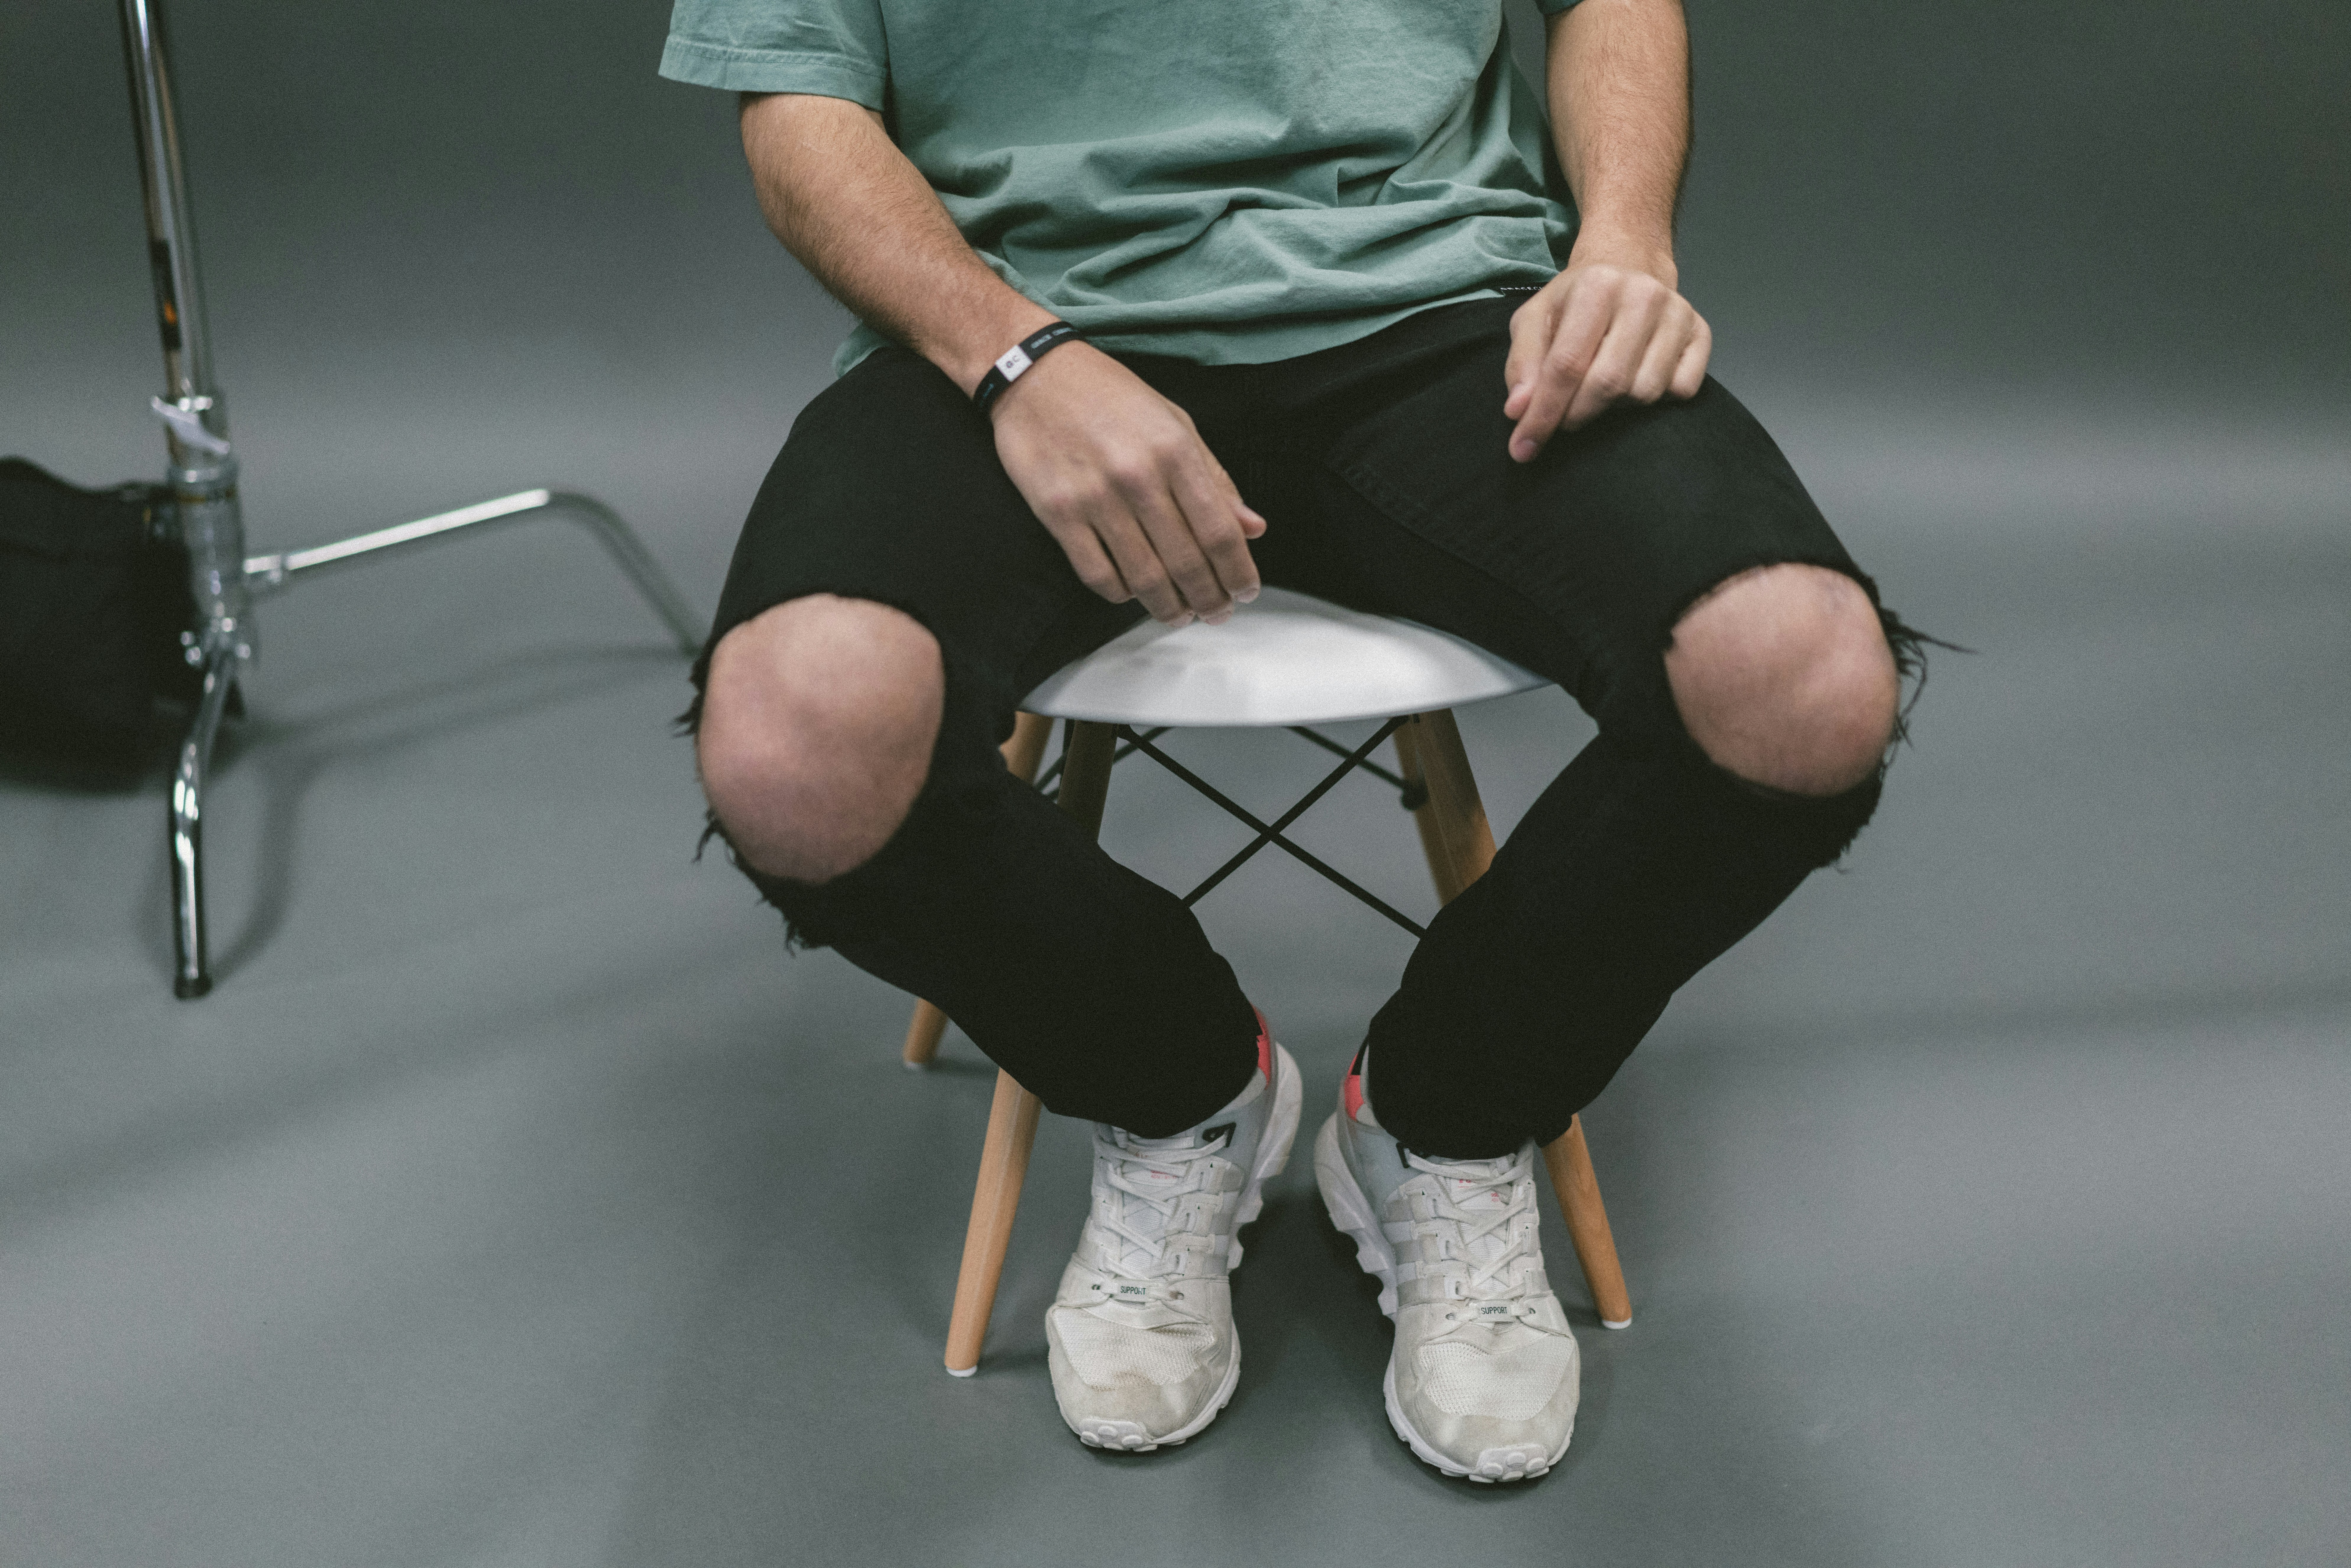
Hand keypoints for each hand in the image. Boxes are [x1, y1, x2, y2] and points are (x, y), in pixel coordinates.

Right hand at [989, 344, 1264, 625]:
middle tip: (1217, 612)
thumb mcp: (1174, 423)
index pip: (1219, 531)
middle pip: (1186, 562)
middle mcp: (1137, 476)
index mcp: (1174, 451)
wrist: (1033, 375)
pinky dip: (1121, 594)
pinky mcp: (1057, 513)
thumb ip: (1214, 478)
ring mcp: (1095, 497)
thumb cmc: (1108, 396)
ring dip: (1168, 607)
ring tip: (1181, 614)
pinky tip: (1133, 594)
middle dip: (1209, 599)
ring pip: (1143, 578)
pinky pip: (1097, 574)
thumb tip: (1252, 527)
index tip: (1245, 591)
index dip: (1238, 572)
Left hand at [1501, 252, 1711, 461]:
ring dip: (1615, 407)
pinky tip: (1636, 379)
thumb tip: (1518, 411)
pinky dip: (1656, 400)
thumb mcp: (1534, 320)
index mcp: (1596, 285)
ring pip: (1644, 393)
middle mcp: (1643, 295)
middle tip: (1563, 419)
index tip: (1524, 448)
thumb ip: (1521, 365)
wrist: (1628, 266)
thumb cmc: (1575, 301)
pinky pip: (1680, 391)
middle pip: (1608, 384)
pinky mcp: (1702, 333)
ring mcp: (1678, 314)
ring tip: (1600, 387)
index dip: (1543, 414)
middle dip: (1577, 415)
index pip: (1567, 365)